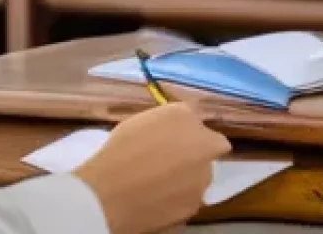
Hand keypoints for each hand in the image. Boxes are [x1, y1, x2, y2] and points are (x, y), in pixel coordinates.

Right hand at [73, 102, 230, 233]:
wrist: (111, 192)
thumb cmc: (120, 150)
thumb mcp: (143, 121)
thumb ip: (169, 123)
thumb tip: (176, 130)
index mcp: (186, 116)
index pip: (199, 118)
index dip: (191, 131)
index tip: (177, 138)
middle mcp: (203, 144)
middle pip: (212, 147)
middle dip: (199, 153)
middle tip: (174, 160)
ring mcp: (202, 178)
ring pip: (202, 176)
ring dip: (189, 177)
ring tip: (160, 183)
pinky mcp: (194, 206)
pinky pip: (189, 198)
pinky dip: (178, 199)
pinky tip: (157, 200)